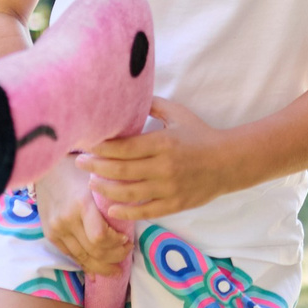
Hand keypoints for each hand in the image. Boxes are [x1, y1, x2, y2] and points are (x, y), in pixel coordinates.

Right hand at [34, 157, 129, 274]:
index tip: (127, 239)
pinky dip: (85, 265)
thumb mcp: (98, 181)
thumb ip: (111, 201)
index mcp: (82, 204)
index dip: (116, 243)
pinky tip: (96, 270)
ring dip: (102, 266)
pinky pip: (71, 256)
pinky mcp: (50, 235)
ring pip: (82, 258)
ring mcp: (56, 229)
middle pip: (94, 251)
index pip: (100, 237)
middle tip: (126, 252)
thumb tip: (130, 222)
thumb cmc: (79, 171)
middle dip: (114, 257)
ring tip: (115, 267)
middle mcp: (67, 219)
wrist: (47, 169)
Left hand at [88, 99, 239, 225]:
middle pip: (120, 170)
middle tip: (79, 163)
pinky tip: (111, 209)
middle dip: (95, 167)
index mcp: (163, 143)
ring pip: (128, 193)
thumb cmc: (200, 135)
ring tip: (92, 183)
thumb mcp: (178, 114)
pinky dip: (126, 212)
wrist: (229, 162)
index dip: (101, 147)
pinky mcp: (174, 204)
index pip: (123, 147)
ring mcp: (169, 188)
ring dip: (105, 189)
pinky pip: (145, 211)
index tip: (85, 144)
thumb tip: (129, 95)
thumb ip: (153, 105)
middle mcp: (164, 167)